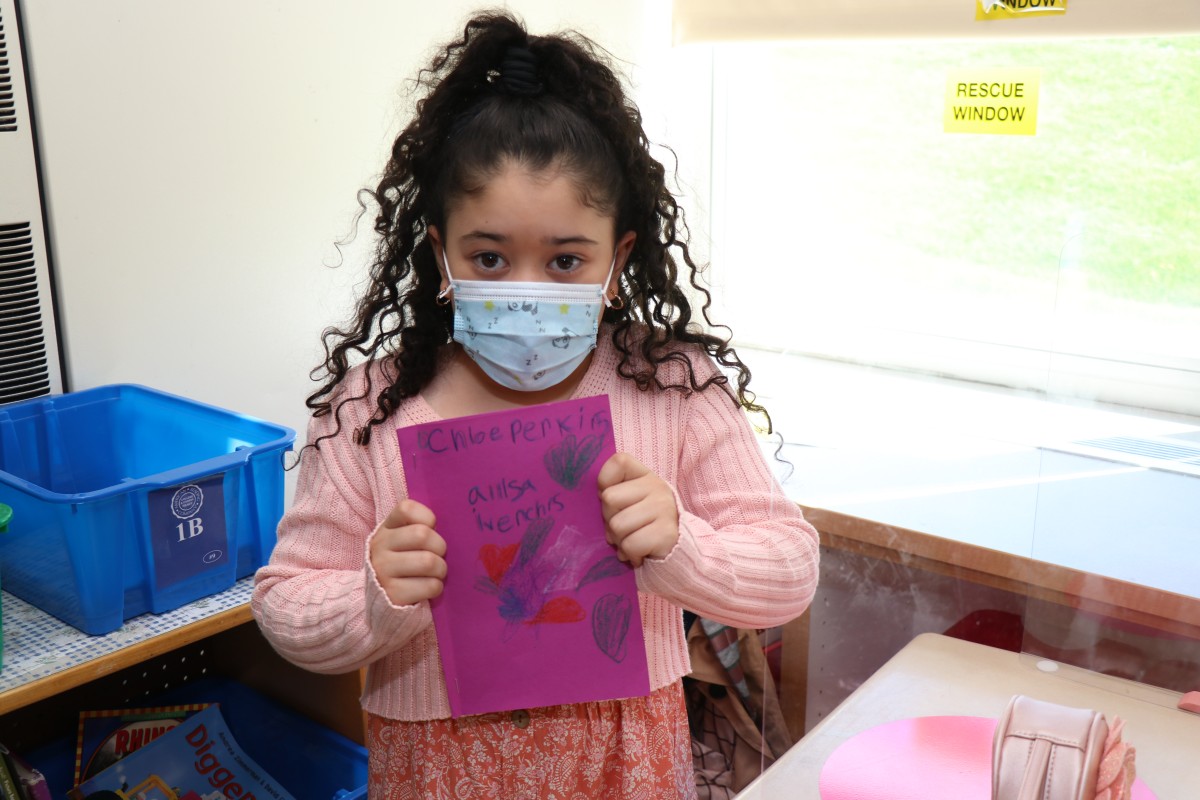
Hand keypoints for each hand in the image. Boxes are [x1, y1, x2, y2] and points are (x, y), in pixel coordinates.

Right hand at [370, 499, 446, 605]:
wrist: (381, 598)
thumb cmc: (403, 563)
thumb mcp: (404, 540)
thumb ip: (421, 528)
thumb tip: (454, 527)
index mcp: (386, 528)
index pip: (406, 509)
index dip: (426, 517)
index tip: (431, 528)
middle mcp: (380, 546)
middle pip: (422, 535)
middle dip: (439, 547)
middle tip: (439, 555)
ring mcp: (383, 570)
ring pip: (428, 561)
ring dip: (440, 569)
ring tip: (436, 573)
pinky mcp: (392, 594)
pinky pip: (430, 586)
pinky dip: (436, 587)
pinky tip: (428, 587)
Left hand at [597, 453, 679, 567]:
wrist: (675, 550)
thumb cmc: (643, 525)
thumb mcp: (630, 501)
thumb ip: (614, 491)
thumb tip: (600, 496)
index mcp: (646, 475)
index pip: (619, 462)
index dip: (605, 481)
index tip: (613, 500)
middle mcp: (657, 487)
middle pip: (609, 498)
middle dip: (609, 520)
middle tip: (624, 528)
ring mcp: (664, 509)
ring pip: (617, 525)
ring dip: (619, 540)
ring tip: (632, 540)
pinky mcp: (666, 533)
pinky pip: (630, 544)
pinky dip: (630, 554)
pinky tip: (639, 553)